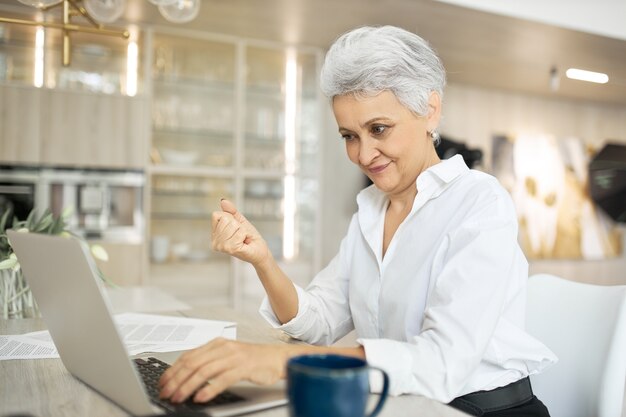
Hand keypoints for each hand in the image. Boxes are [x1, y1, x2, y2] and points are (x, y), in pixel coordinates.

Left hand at [159, 338, 286, 403]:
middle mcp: (222, 347)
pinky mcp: (243, 367)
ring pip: (204, 371)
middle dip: (176, 380)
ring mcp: (233, 356)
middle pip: (193, 363)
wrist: (276, 358)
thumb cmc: (251, 359)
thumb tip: (184, 375)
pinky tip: (201, 397)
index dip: (172, 370)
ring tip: (179, 397)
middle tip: (166, 393)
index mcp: (215, 344)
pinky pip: (222, 379)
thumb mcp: (226, 356)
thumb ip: (208, 362)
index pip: (188, 356)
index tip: (162, 383)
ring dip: (188, 386)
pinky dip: (209, 389)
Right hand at [211, 199, 270, 265]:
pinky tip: (244, 242)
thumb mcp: (240, 221)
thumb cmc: (249, 237)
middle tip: (241, 234)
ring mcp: (221, 246)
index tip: (236, 227)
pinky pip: (239, 232)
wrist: (259, 250)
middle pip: (225, 219)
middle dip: (237, 224)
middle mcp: (215, 241)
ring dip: (242, 230)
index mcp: (215, 234)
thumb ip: (231, 211)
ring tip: (242, 238)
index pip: (216, 215)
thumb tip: (223, 201)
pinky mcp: (230, 249)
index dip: (230, 218)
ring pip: (232, 225)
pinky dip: (245, 235)